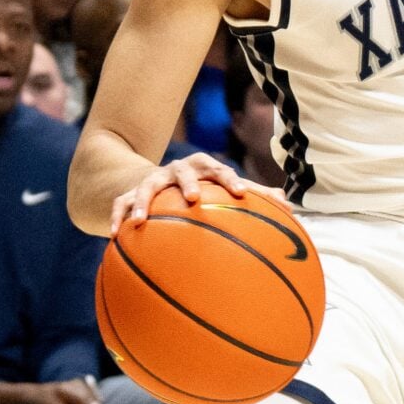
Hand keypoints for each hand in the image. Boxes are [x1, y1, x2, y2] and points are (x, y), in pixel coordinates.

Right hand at [107, 151, 251, 232]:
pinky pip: (120, 204)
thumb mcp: (222, 189)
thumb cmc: (199, 188)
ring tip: (141, 220)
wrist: (153, 179)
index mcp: (202, 168)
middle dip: (187, 182)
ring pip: (146, 187)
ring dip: (143, 201)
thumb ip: (253, 195)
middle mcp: (176, 171)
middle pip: (182, 170)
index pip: (218, 168)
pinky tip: (114, 235)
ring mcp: (151, 181)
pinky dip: (117, 217)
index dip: (229, 178)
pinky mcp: (128, 193)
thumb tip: (289, 206)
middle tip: (193, 197)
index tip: (242, 193)